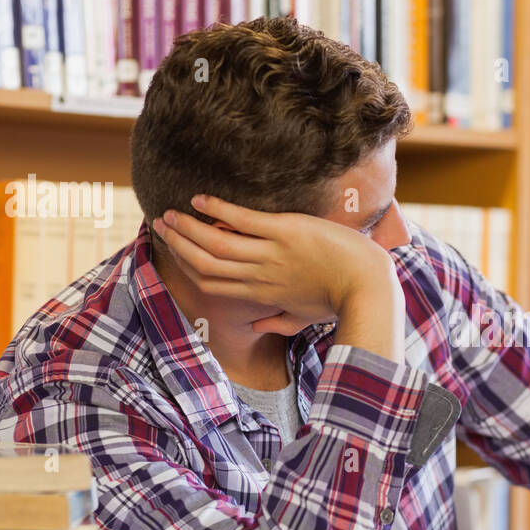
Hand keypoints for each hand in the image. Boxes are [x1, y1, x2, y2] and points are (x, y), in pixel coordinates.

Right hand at [152, 195, 404, 362]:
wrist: (367, 285)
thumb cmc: (339, 300)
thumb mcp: (305, 318)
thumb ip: (278, 323)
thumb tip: (257, 329)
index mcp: (261, 295)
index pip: (212, 282)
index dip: (187, 265)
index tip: (175, 249)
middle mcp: (259, 275)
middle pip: (205, 262)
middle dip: (178, 243)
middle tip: (161, 224)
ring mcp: (271, 254)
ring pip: (215, 242)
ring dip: (188, 226)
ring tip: (170, 212)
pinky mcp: (285, 232)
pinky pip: (242, 220)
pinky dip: (217, 209)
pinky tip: (199, 199)